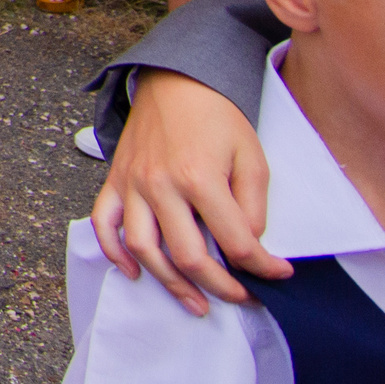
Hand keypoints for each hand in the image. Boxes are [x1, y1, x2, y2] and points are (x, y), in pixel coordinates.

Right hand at [90, 70, 287, 315]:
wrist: (175, 80)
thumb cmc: (217, 116)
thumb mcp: (252, 155)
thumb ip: (253, 205)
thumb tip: (249, 245)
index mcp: (199, 177)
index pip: (235, 242)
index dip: (263, 267)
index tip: (279, 274)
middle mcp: (160, 185)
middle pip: (187, 256)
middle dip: (220, 287)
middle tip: (241, 297)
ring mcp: (133, 183)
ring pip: (143, 249)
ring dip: (170, 284)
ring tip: (195, 303)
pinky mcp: (116, 180)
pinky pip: (104, 223)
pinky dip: (114, 253)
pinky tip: (135, 273)